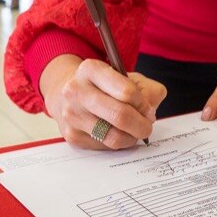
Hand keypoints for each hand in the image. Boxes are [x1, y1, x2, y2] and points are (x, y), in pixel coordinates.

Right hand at [41, 55, 163, 149]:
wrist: (68, 93)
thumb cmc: (103, 85)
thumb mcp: (126, 76)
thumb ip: (147, 90)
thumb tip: (149, 115)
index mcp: (91, 69)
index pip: (127, 92)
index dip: (143, 104)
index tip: (148, 109)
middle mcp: (76, 91)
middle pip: (120, 116)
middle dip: (142, 125)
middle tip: (147, 126)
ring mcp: (72, 114)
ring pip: (113, 137)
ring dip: (131, 137)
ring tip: (133, 130)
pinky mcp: (72, 135)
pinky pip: (105, 147)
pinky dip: (117, 143)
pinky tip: (116, 132)